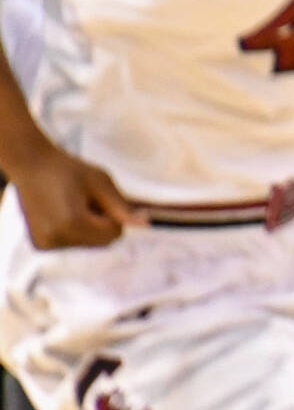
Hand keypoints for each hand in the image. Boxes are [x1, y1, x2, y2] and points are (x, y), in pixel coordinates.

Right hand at [12, 143, 139, 249]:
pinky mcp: (41, 244)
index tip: (98, 197)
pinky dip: (76, 230)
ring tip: (72, 204)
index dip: (113, 214)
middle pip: (103, 242)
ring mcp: (46, 243)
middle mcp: (57, 238)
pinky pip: (74, 243)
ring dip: (90, 226)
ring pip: (90, 244)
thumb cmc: (69, 169)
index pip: (114, 234)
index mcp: (72, 224)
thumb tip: (146, 224)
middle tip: (85, 200)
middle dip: (103, 223)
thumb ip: (122, 206)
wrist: (31, 165)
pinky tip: (62, 212)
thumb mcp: (101, 182)